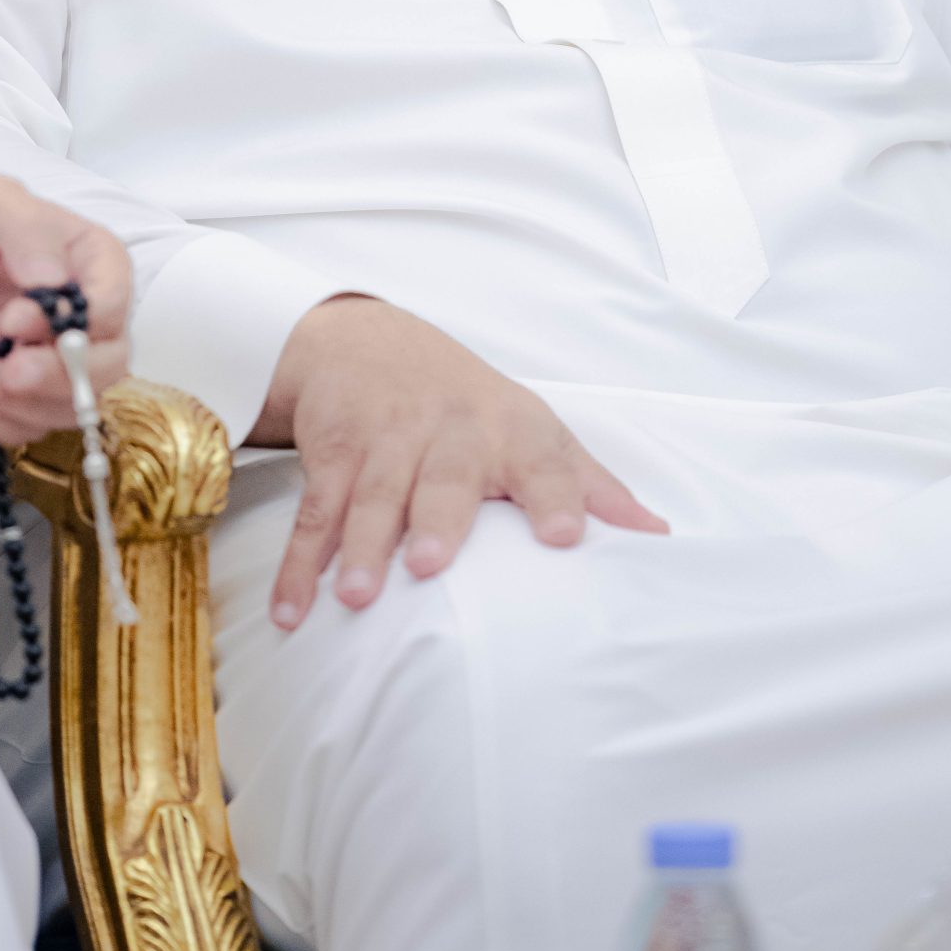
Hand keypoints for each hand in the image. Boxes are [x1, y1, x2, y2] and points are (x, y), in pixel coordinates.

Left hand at [0, 173, 132, 445]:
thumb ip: (25, 228)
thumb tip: (54, 280)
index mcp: (91, 261)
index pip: (116, 299)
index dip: (80, 319)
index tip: (17, 316)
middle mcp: (87, 317)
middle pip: (110, 364)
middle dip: (59, 375)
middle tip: (8, 369)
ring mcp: (58, 363)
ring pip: (73, 406)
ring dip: (17, 399)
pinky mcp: (24, 400)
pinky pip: (27, 427)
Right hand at [250, 294, 670, 628]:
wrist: (369, 341)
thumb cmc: (471, 405)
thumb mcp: (535, 429)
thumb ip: (591, 486)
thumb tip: (659, 537)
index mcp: (512, 429)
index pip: (543, 460)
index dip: (557, 495)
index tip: (565, 537)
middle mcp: (450, 430)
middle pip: (444, 476)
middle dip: (436, 518)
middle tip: (431, 563)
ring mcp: (386, 439)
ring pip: (371, 494)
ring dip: (359, 546)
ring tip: (355, 597)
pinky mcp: (333, 452)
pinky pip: (314, 509)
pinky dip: (299, 561)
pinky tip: (292, 609)